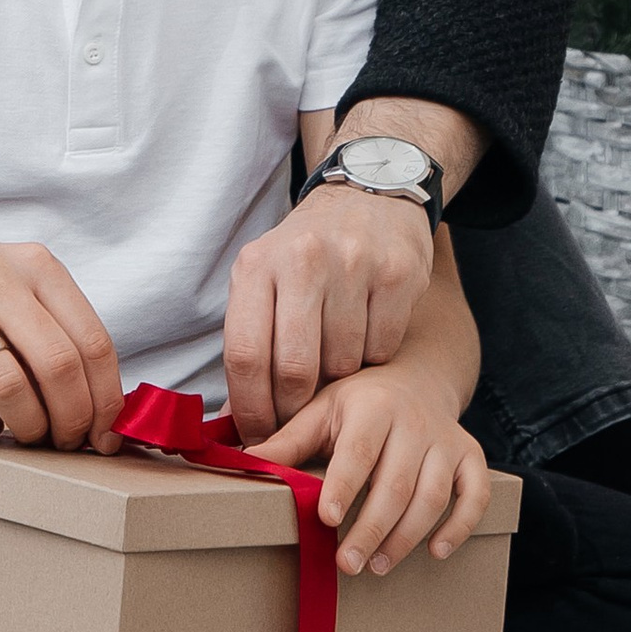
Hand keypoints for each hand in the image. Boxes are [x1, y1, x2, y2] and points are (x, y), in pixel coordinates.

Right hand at [0, 205, 122, 450]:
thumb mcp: (7, 280)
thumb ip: (52, 324)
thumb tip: (104, 400)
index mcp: (33, 265)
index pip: (93, 342)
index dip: (106, 401)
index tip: (106, 434)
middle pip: (60, 368)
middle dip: (72, 423)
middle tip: (66, 444)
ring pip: (13, 390)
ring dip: (27, 431)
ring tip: (24, 437)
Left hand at [221, 186, 435, 442]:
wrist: (369, 195)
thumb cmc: (307, 254)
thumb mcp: (264, 281)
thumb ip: (248, 345)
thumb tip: (231, 425)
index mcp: (257, 264)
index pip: (244, 355)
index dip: (251, 408)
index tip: (259, 436)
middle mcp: (302, 258)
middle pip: (294, 369)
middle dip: (295, 408)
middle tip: (299, 418)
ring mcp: (353, 263)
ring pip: (342, 364)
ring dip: (338, 379)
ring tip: (334, 360)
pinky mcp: (398, 273)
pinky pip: (382, 349)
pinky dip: (373, 359)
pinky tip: (365, 335)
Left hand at [254, 369, 491, 578]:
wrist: (416, 376)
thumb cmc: (359, 403)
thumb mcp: (321, 410)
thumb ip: (289, 440)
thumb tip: (243, 463)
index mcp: (372, 407)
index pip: (359, 450)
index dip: (344, 485)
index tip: (326, 518)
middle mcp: (414, 421)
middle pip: (396, 483)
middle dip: (371, 529)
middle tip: (347, 564)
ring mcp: (446, 439)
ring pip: (433, 495)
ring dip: (407, 536)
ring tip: (379, 565)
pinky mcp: (470, 456)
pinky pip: (475, 493)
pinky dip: (461, 525)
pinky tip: (437, 552)